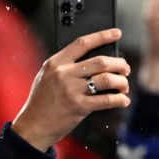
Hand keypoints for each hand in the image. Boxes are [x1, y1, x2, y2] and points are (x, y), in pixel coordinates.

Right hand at [11, 28, 130, 150]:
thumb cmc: (43, 100)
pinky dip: (119, 99)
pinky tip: (123, 100)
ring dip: (121, 82)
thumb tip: (98, 61)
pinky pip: (106, 100)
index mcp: (56, 62)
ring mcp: (71, 90)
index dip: (102, 36)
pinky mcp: (79, 106)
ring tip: (124, 86)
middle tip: (125, 69)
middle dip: (119, 64)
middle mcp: (64, 73)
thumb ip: (66, 66)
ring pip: (106, 79)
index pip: (82, 43)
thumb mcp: (47, 76)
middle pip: (101, 61)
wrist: (34, 125)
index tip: (116, 33)